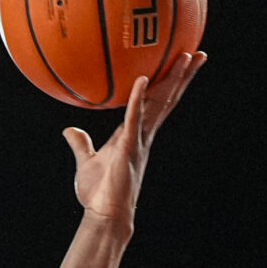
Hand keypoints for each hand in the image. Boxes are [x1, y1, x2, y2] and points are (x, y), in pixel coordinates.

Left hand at [65, 50, 204, 229]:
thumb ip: (81, 144)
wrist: (104, 216)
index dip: (168, 84)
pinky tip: (142, 80)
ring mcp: (139, 141)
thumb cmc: (98, 194)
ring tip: (187, 56)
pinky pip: (133, 119)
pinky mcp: (129, 149)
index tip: (180, 65)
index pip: (155, 103)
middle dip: (182, 76)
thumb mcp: (88, 162)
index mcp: (134, 133)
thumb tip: (69, 130)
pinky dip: (137, 99)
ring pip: (159, 104)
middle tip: (197, 52)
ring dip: (172, 79)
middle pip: (166, 99)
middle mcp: (143, 134)